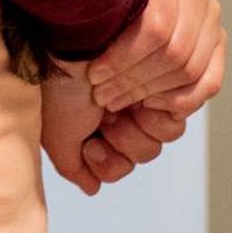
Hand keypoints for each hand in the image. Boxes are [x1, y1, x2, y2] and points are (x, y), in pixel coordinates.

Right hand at [41, 62, 188, 194]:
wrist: (71, 45)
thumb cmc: (57, 85)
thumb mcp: (56, 134)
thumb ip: (72, 165)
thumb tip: (92, 187)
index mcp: (94, 124)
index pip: (117, 165)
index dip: (109, 164)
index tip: (91, 146)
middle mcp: (119, 111)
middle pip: (142, 153)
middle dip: (125, 145)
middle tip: (105, 120)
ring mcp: (141, 97)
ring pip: (159, 140)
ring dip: (138, 131)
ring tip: (117, 108)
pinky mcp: (161, 84)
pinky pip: (175, 118)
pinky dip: (158, 117)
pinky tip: (138, 100)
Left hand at [86, 0, 225, 115]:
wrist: (118, 9)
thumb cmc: (100, 7)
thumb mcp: (94, 3)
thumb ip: (97, 12)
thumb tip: (95, 36)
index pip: (155, 28)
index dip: (122, 58)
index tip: (93, 75)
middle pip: (173, 51)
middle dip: (132, 79)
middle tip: (103, 94)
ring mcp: (212, 18)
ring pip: (189, 69)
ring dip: (149, 92)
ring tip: (116, 100)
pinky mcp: (219, 44)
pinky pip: (209, 83)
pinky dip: (178, 99)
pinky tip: (148, 102)